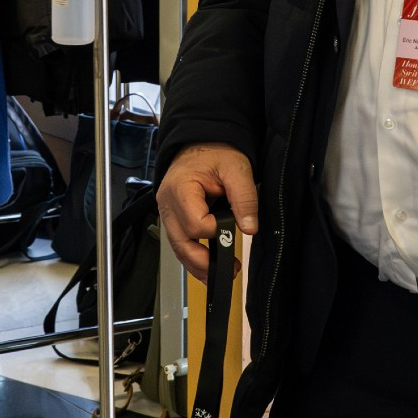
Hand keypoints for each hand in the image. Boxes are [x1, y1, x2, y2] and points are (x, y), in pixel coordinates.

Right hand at [155, 142, 257, 282]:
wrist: (203, 143)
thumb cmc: (216, 151)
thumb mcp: (237, 168)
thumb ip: (245, 197)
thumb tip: (250, 228)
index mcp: (180, 188)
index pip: (195, 224)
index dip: (215, 230)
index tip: (231, 224)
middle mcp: (167, 203)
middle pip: (181, 243)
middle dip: (204, 261)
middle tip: (230, 270)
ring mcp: (168, 212)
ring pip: (178, 248)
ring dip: (197, 264)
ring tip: (221, 274)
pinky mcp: (173, 217)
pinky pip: (179, 242)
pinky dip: (192, 256)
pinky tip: (208, 267)